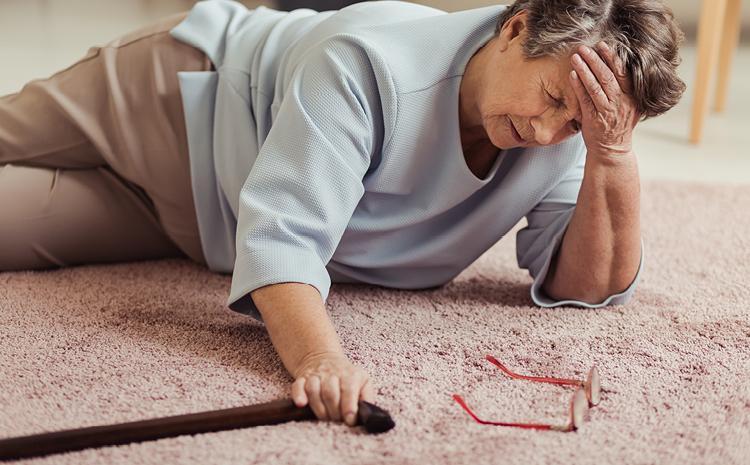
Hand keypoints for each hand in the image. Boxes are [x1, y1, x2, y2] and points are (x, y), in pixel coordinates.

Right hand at [291, 352, 374, 425]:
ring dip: (319, 408)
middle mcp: (333, 372)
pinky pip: (298, 386)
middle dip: (334, 412)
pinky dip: (299, 395)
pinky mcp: (303, 378)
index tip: (349, 421)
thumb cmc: (347, 377)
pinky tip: (302, 404)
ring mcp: (316, 374)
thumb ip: (367, 397)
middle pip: (330, 393)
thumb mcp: (363, 382)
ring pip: (314, 390)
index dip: (349, 407)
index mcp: (350, 374)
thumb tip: (367, 414)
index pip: (349, 389)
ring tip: (325, 417)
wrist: (326, 359)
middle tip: (337, 421)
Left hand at [570, 42, 641, 159]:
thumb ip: (627, 87)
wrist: (612, 149)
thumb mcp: (631, 105)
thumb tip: (622, 63)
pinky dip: (578, 86)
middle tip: (585, 47)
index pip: (623, 72)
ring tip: (576, 56)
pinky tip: (572, 74)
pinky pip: (585, 100)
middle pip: (608, 77)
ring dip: (585, 70)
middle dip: (596, 60)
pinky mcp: (593, 119)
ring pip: (596, 87)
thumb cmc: (618, 124)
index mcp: (632, 96)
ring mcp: (607, 111)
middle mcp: (621, 102)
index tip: (604, 44)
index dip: (613, 58)